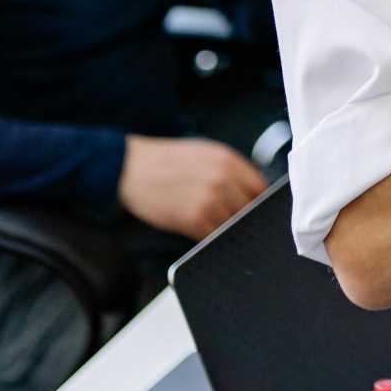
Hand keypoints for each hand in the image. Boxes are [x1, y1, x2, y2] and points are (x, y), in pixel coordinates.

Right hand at [117, 134, 266, 239]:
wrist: (130, 168)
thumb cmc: (166, 160)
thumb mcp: (205, 152)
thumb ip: (231, 168)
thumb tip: (253, 190)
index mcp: (228, 160)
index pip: (260, 188)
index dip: (257, 201)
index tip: (254, 209)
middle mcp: (223, 179)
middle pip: (249, 209)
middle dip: (243, 217)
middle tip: (232, 221)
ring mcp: (209, 200)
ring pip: (232, 225)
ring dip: (225, 229)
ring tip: (212, 224)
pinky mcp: (192, 219)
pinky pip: (212, 236)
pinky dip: (209, 238)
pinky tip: (199, 231)